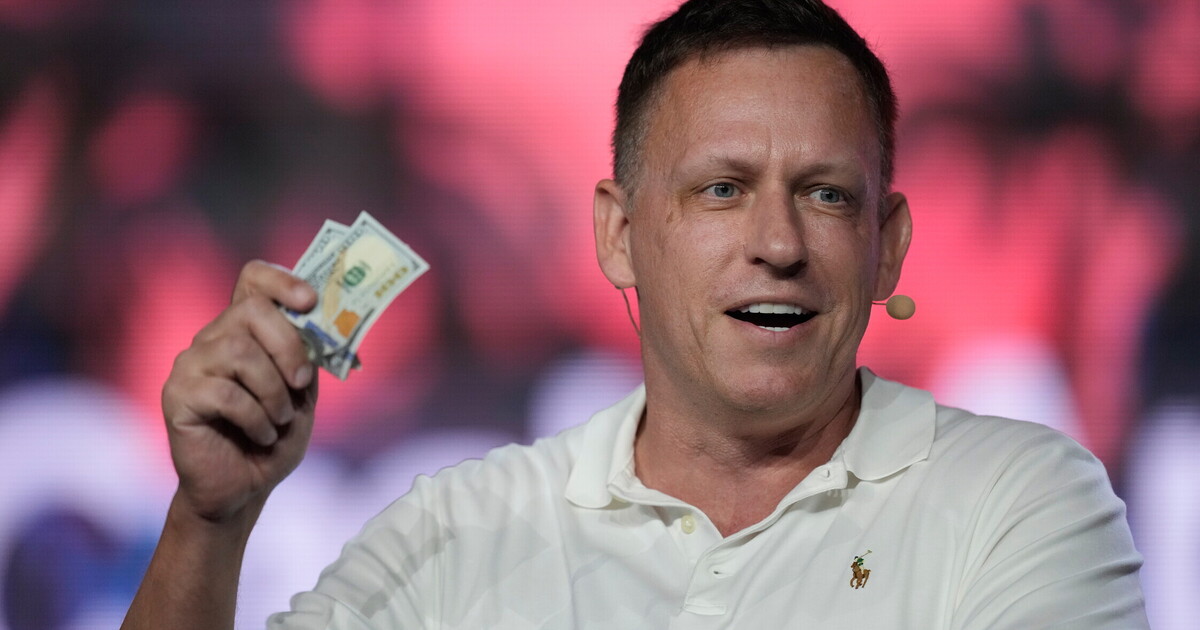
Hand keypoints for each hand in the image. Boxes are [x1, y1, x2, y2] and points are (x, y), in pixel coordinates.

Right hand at [161, 260, 318, 523]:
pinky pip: (225, 393)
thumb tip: (327, 323)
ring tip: (280, 419)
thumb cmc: (276, 435)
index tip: (310, 301)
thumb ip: (307, 355)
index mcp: (244, 330)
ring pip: (239, 353)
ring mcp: (190, 365)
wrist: (245, 487)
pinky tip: (262, 435)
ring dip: (273, 391)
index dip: (281, 280)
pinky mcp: (177, 396)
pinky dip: (256, 418)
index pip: (252, 278)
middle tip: (302, 383)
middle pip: (251, 312)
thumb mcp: (303, 391)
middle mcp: (212, 338)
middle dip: (288, 348)